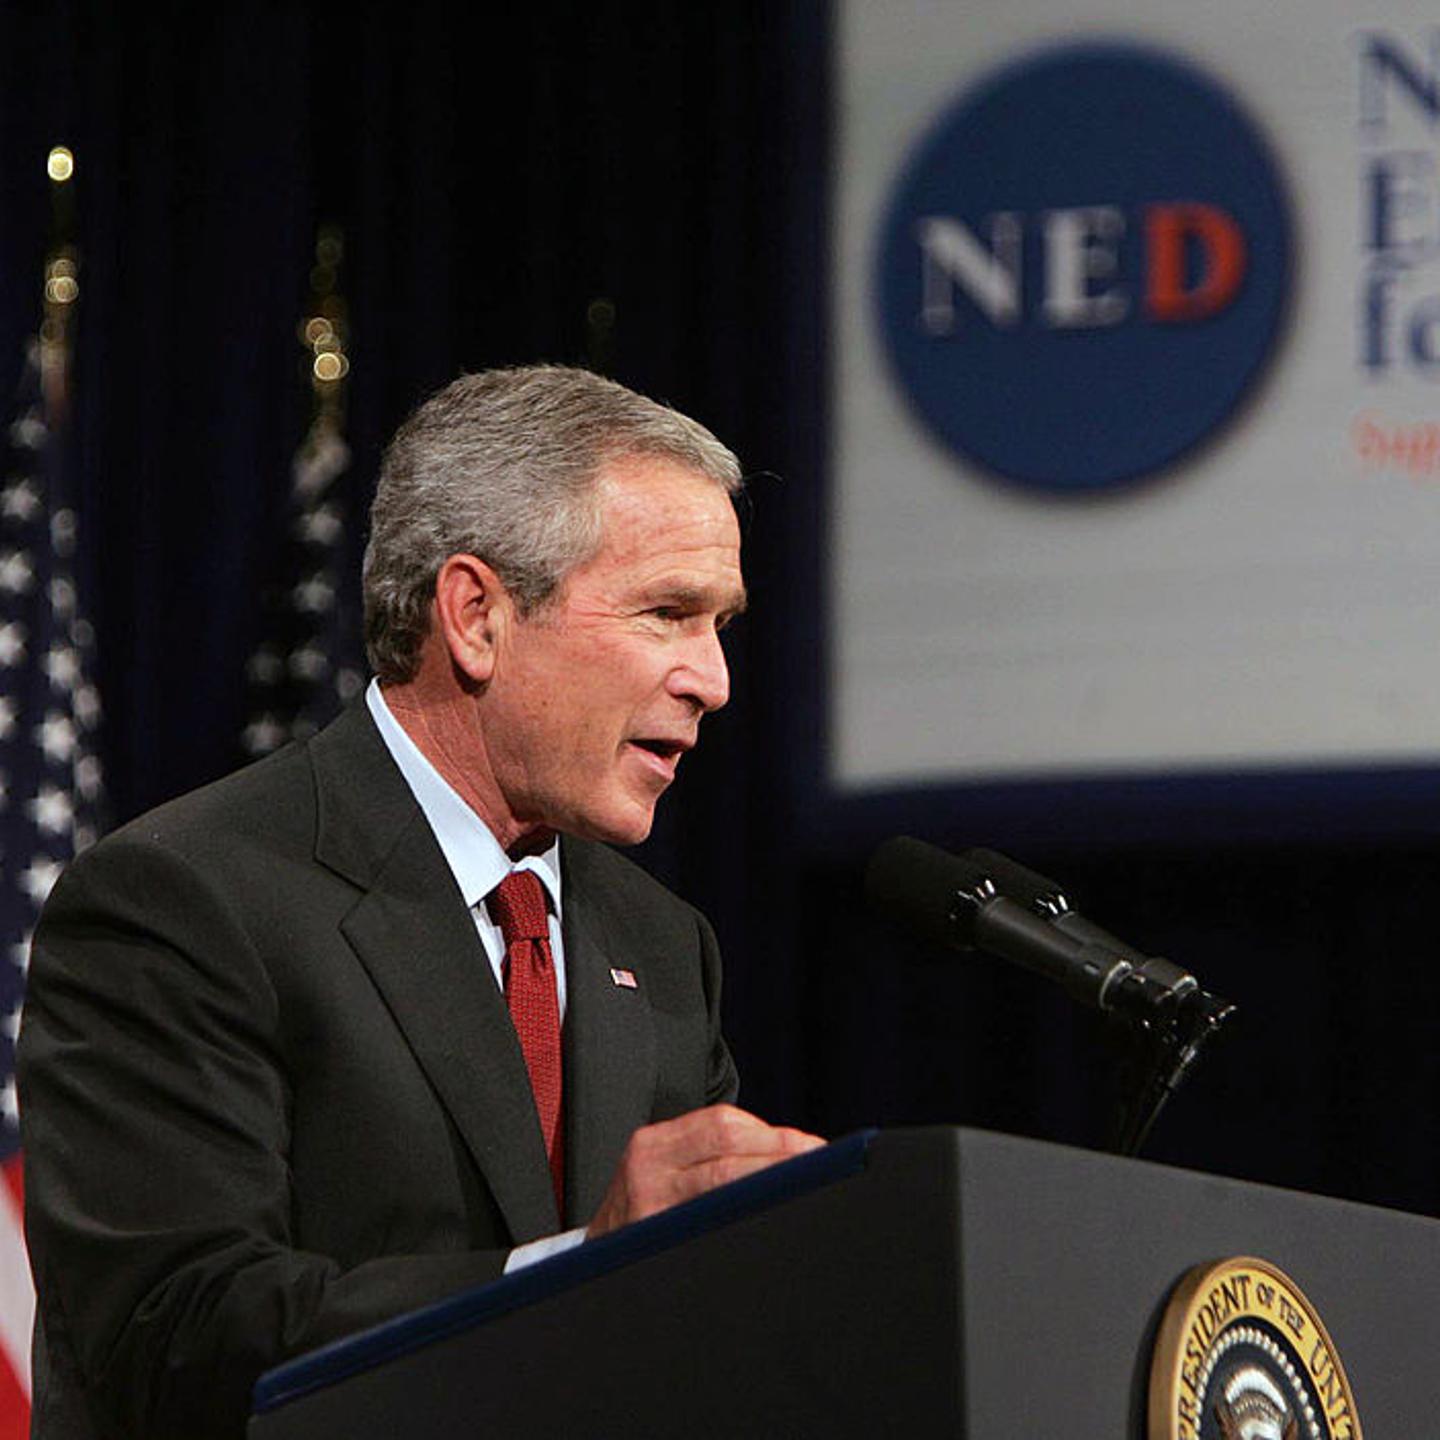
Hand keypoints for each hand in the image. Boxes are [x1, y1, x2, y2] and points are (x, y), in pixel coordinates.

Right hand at [585, 1104, 824, 1237]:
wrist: (589, 1268)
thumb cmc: (642, 1218)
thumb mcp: (662, 1173)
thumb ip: (707, 1157)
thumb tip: (785, 1153)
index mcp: (653, 1143)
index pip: (722, 1123)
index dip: (774, 1135)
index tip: (812, 1147)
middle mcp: (646, 1166)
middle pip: (726, 1143)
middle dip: (780, 1152)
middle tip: (821, 1164)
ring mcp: (648, 1206)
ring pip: (721, 1181)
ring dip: (771, 1180)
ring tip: (808, 1186)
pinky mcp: (653, 1241)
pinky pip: (709, 1222)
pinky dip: (745, 1214)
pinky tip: (769, 1218)